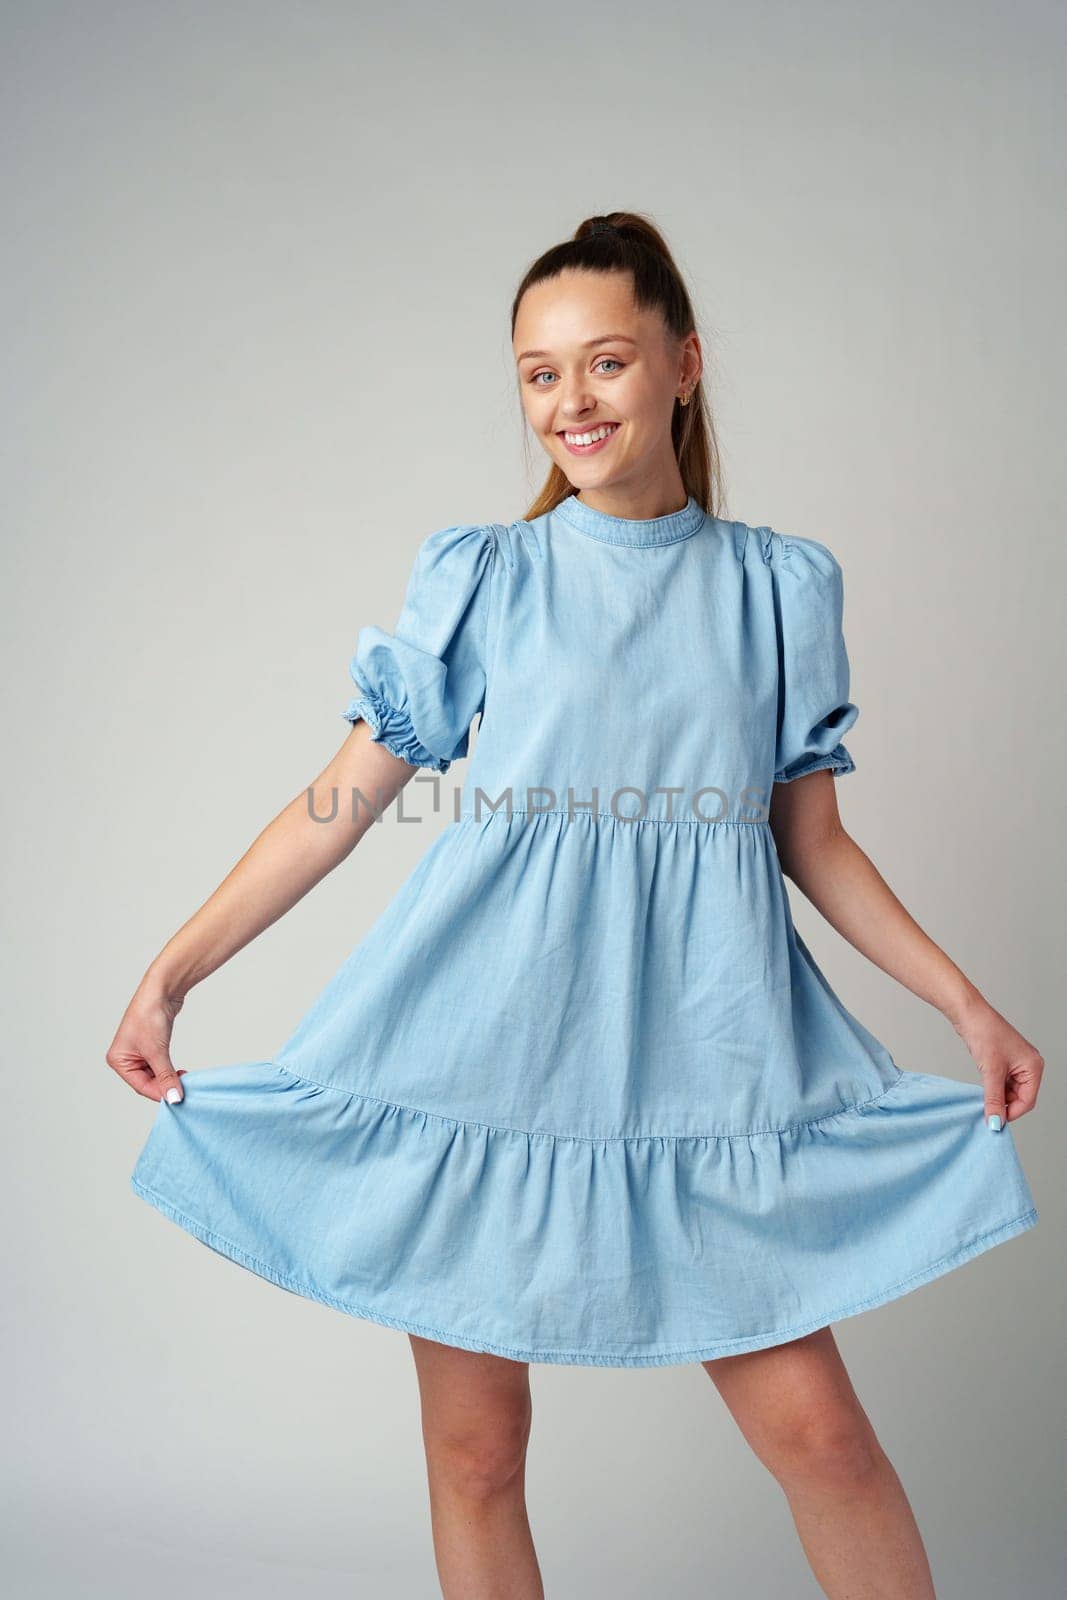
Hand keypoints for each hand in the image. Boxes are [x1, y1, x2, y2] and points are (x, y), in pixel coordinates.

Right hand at [106, 982, 187, 1103]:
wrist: (162, 990)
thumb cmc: (150, 1016)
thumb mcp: (158, 1051)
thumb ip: (166, 1077)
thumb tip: (174, 1098)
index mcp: (118, 1060)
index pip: (140, 1086)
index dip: (160, 1093)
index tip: (178, 1099)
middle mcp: (125, 1057)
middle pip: (147, 1082)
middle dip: (165, 1085)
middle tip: (184, 1089)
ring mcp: (137, 1051)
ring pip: (155, 1074)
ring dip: (169, 1078)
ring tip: (185, 1079)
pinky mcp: (151, 1046)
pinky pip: (160, 1065)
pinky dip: (170, 1070)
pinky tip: (181, 1072)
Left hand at [949, 995, 1043, 1127]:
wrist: (968, 1013)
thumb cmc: (984, 1033)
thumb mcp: (990, 1071)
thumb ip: (994, 1099)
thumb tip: (996, 1121)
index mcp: (1033, 1066)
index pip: (1028, 1100)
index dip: (1012, 1113)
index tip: (995, 1122)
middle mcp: (1028, 1065)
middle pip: (1020, 1097)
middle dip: (1004, 1105)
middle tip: (986, 1112)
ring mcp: (1016, 1063)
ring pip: (1009, 1091)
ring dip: (997, 1097)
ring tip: (981, 1098)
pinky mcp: (1003, 1061)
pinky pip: (1001, 1082)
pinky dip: (992, 1088)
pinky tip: (982, 1089)